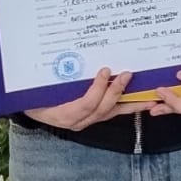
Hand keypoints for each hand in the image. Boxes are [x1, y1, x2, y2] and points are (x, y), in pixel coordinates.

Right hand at [26, 68, 155, 131]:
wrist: (31, 108)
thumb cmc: (34, 97)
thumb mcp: (38, 90)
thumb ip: (52, 78)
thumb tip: (61, 59)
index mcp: (63, 114)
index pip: (85, 104)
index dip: (97, 89)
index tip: (105, 71)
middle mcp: (77, 121)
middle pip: (102, 109)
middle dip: (116, 92)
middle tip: (128, 74)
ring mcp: (87, 121)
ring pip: (112, 112)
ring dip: (131, 104)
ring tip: (148, 95)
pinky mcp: (94, 117)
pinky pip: (113, 112)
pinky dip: (128, 106)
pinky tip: (142, 100)